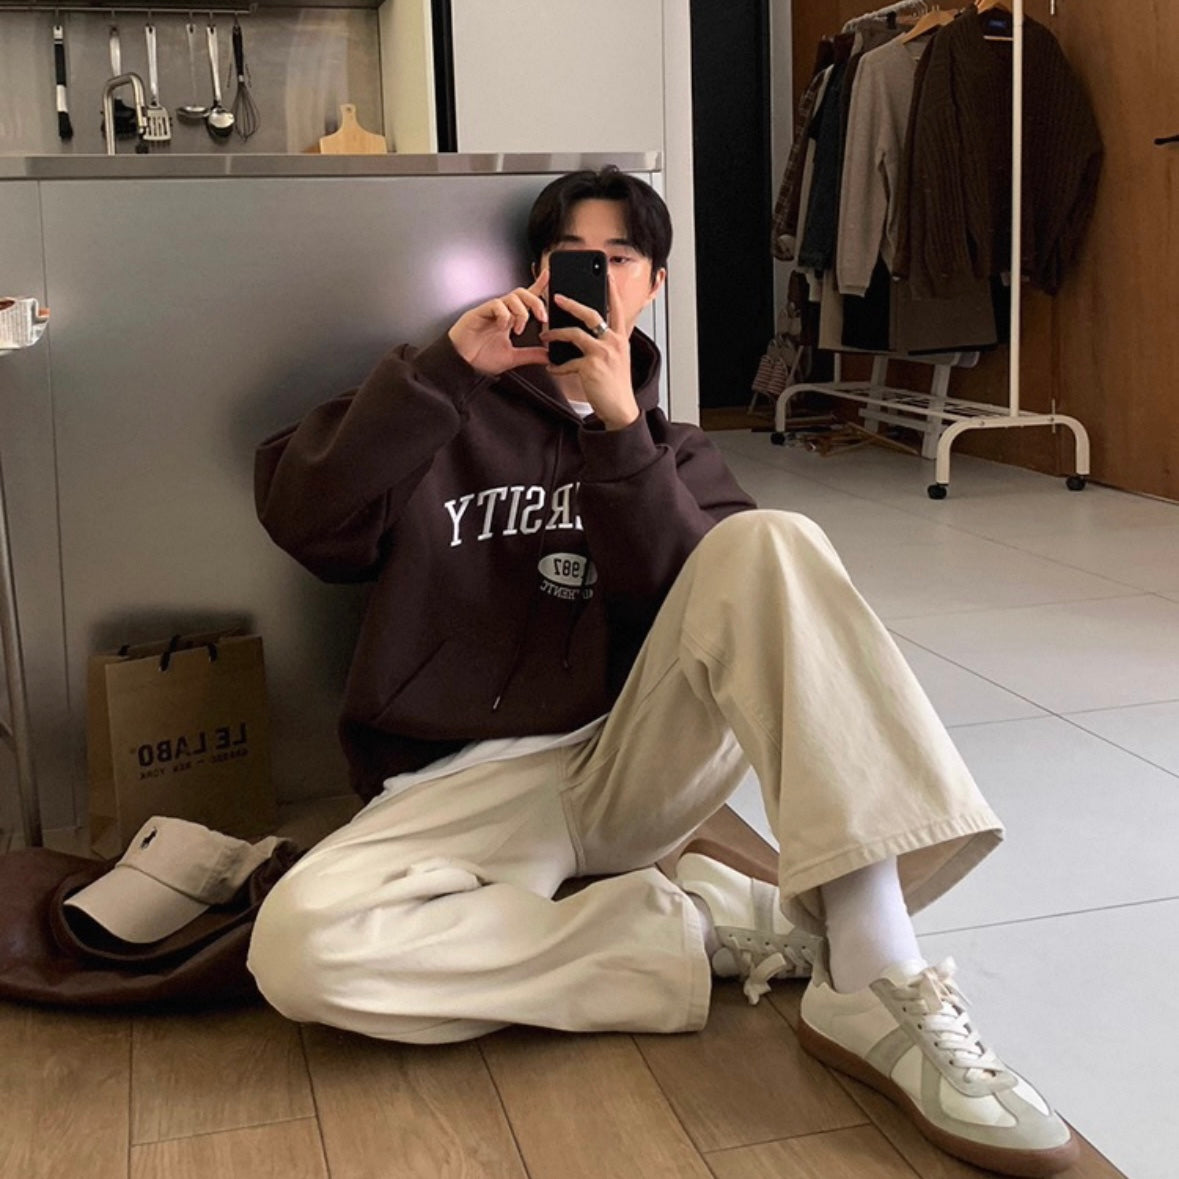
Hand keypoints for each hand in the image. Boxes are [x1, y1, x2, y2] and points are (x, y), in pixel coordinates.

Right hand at [448, 271, 550, 374]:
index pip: (526, 300)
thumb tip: (548, 356)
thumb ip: (531, 355)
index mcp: (510, 319)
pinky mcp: (480, 312)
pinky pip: (497, 304)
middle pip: (522, 293)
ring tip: (517, 330)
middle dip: (536, 302)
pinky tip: (502, 327)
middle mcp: (502, 312)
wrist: (462, 364)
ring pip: (512, 297)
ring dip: (521, 313)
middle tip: (542, 318)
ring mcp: (491, 311)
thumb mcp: (513, 358)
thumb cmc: (480, 357)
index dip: (538, 286)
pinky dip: (504, 315)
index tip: (548, 275)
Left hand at [542, 270, 639, 430]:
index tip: (607, 276)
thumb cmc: (616, 386)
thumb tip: (588, 334)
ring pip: (574, 334)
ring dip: (555, 334)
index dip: (612, 291)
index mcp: (620, 339)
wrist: (620, 409)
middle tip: (557, 297)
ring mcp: (602, 354)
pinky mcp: (590, 367)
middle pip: (591, 314)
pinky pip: (567, 362)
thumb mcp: (617, 360)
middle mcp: (613, 342)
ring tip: (544, 336)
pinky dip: (557, 365)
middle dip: (572, 304)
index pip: (617, 309)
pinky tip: (551, 367)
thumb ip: (606, 344)